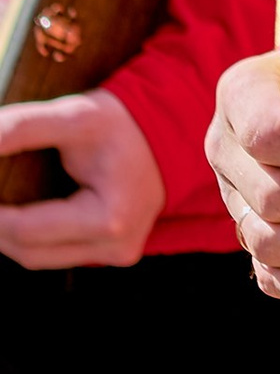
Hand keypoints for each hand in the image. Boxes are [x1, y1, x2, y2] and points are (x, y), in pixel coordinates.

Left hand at [0, 89, 166, 269]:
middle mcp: (117, 246)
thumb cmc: (120, 122)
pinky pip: (57, 253)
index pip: (25, 231)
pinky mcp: (113, 252)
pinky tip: (12, 212)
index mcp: (110, 219)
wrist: (169, 130)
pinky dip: (30, 236)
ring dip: (8, 235)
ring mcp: (117, 254)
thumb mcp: (72, 115)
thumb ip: (20, 128)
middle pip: (28, 252)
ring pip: (39, 258)